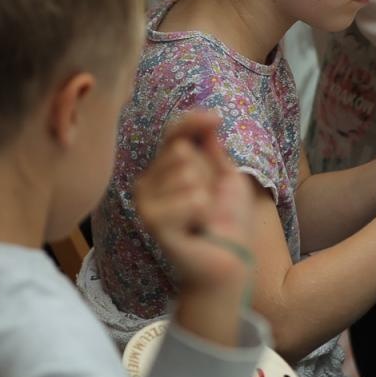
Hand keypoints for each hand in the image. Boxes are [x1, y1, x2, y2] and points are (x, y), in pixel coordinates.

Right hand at [136, 111, 252, 289]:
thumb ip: (212, 148)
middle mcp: (149, 182)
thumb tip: (210, 116)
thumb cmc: (229, 221)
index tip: (216, 118)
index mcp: (166, 168)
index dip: (192, 121)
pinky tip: (197, 227)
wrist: (230, 260)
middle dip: (207, 174)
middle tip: (208, 202)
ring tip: (202, 218)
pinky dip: (203, 212)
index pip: (172, 131)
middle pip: (180, 150)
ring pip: (186, 173)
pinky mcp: (152, 222)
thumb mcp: (227, 176)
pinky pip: (190, 198)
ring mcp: (146, 202)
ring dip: (207, 197)